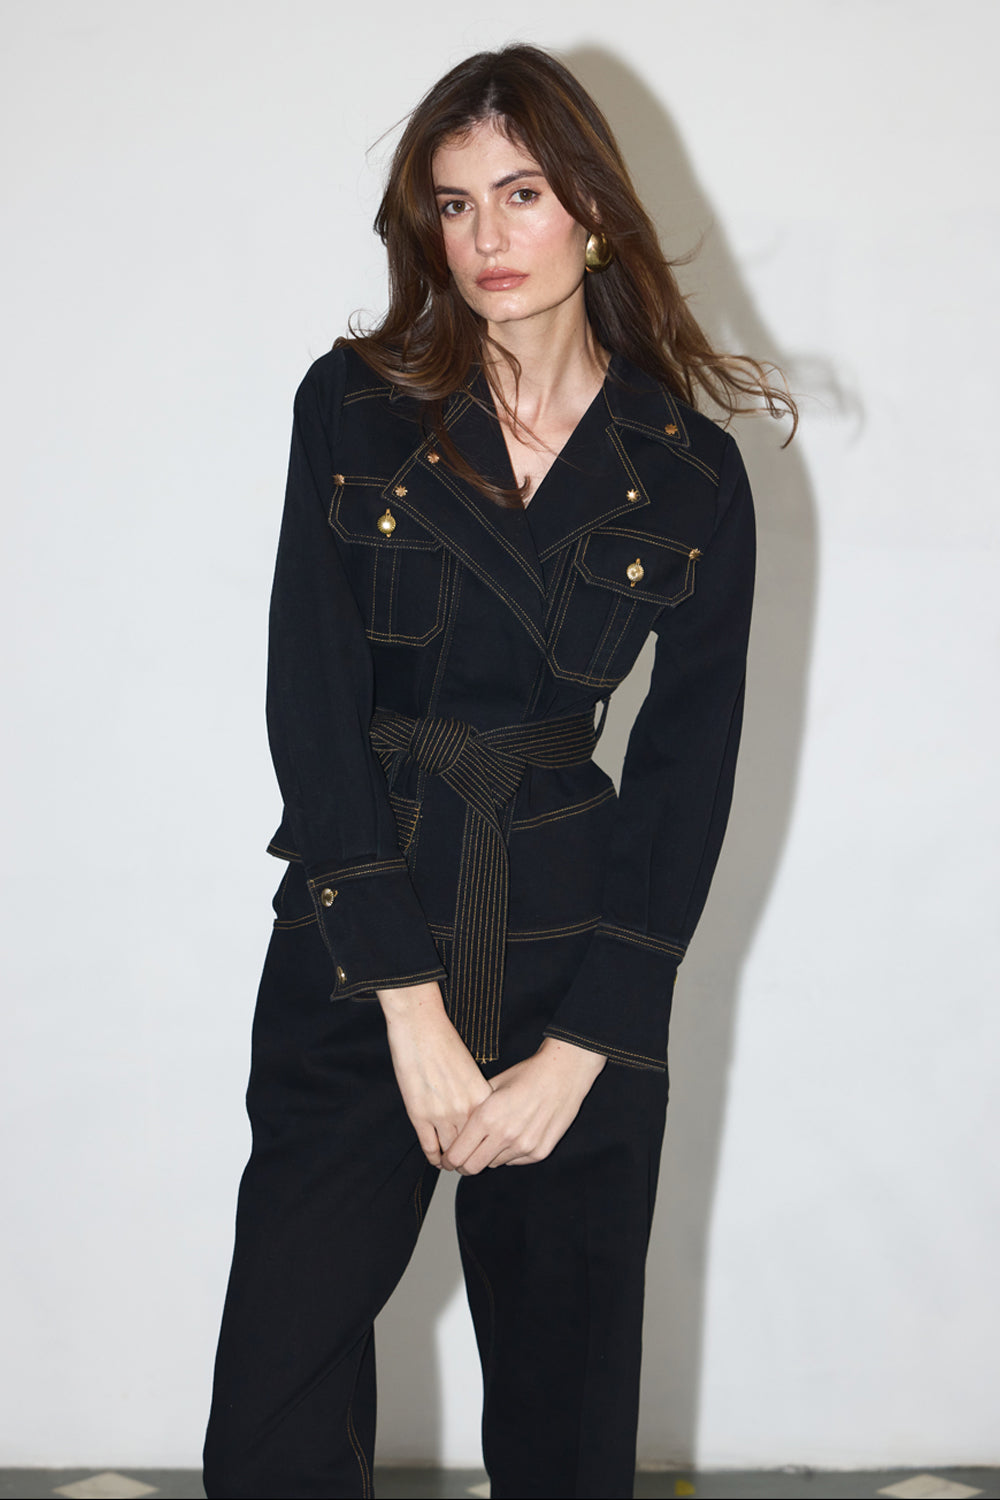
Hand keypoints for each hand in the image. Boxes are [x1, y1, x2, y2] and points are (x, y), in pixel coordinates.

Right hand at [378, 981, 492, 1167]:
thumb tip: (478, 1118)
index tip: (486, 1151)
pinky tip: (435, 1158)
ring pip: (451, 1151)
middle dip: (470, 1158)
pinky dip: (433, 1156)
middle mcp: (466, 1109)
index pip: (489, 1133)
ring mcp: (442, 1114)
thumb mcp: (471, 1070)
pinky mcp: (419, 1115)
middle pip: (472, 1146)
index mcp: (482, 1097)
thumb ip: (476, 1096)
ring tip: (451, 1163)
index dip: (487, 1146)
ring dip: (451, 1160)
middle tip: (468, 1164)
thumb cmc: (445, 1043)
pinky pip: (429, 1146)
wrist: (420, 1027)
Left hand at [442, 1036, 605, 1174]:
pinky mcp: (539, 1152)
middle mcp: (504, 1135)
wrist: (564, 1074)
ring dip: (488, 1156)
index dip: (448, 1159)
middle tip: (462, 1159)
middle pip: (472, 1168)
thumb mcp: (492, 1085)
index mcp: (487, 1117)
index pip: (457, 1155)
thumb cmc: (527, 1074)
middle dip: (463, 1166)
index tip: (447, 1158)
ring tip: (493, 1138)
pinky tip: (515, 1134)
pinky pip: (514, 1161)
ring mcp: (523, 1146)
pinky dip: (509, 1153)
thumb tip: (455, 1126)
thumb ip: (473, 1109)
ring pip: (493, 1164)